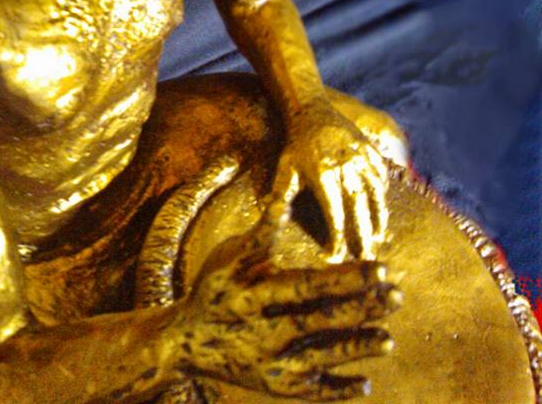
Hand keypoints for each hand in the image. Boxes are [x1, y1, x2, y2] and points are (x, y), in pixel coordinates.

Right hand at [174, 209, 400, 399]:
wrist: (185, 340)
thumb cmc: (213, 287)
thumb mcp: (230, 255)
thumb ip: (262, 232)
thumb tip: (282, 198)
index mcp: (254, 295)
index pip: (309, 285)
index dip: (345, 279)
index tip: (380, 268)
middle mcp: (264, 333)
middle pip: (322, 321)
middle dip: (362, 308)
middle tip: (398, 296)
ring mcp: (271, 365)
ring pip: (321, 358)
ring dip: (356, 348)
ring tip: (389, 341)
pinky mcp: (275, 387)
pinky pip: (312, 392)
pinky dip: (337, 390)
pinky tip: (365, 384)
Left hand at [274, 106, 388, 260]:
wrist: (311, 110)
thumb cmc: (295, 146)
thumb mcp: (285, 169)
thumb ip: (281, 195)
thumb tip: (273, 218)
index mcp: (322, 173)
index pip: (333, 212)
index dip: (336, 237)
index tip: (336, 256)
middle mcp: (344, 165)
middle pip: (358, 207)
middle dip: (363, 235)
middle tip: (366, 257)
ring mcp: (360, 156)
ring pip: (375, 192)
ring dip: (379, 217)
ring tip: (379, 238)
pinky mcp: (369, 149)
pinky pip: (381, 175)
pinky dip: (383, 194)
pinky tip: (381, 209)